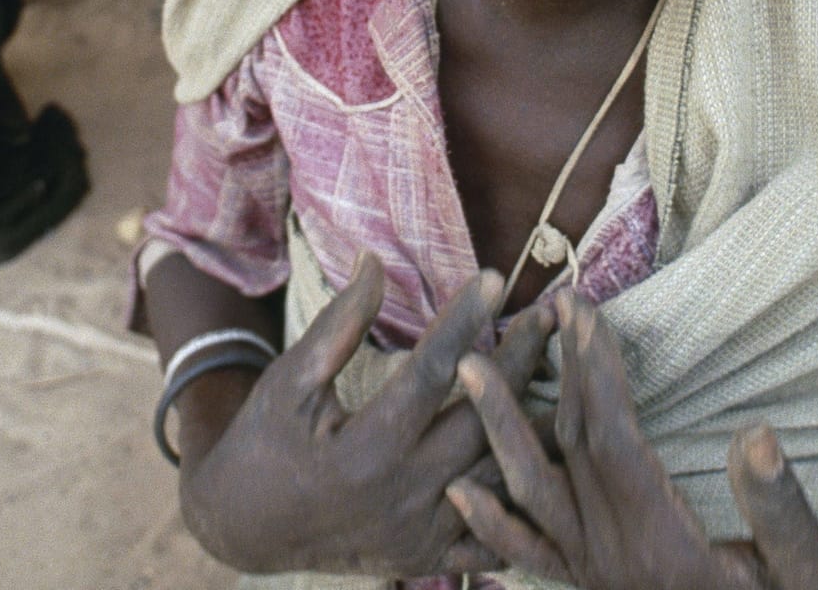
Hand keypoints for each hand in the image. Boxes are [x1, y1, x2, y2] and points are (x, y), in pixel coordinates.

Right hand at [179, 254, 554, 577]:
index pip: (429, 373)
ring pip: (500, 475)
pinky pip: (495, 535)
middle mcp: (401, 493)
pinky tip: (552, 455)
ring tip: (572, 374)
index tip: (496, 276)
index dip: (464, 321)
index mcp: (365, 448)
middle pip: (481, 419)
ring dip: (536, 424)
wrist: (244, 527)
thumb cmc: (265, 442)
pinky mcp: (429, 556)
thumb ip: (338, 325)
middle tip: (552, 314)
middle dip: (522, 361)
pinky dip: (526, 499)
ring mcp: (421, 531)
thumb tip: (373, 260)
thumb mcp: (289, 382)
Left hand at [450, 290, 817, 589]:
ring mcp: (595, 578)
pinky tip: (458, 497)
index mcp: (664, 548)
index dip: (597, 373)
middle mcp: (615, 562)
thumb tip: (757, 434)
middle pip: (570, 451)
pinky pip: (529, 558)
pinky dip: (491, 528)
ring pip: (532, 494)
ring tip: (468, 371)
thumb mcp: (808, 574)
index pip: (614, 441)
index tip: (586, 313)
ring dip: (500, 428)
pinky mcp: (591, 589)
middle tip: (545, 308)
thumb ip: (780, 510)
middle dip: (558, 373)